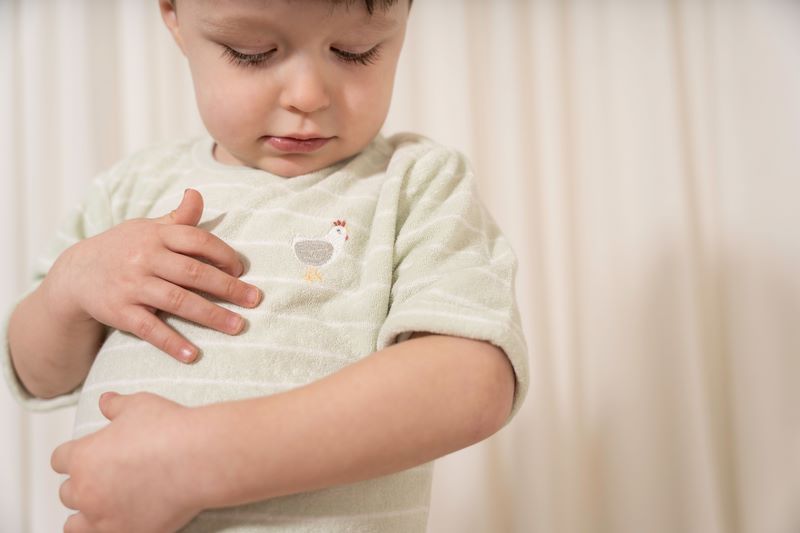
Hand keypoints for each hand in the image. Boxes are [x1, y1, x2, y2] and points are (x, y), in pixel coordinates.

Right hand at [43, 188, 260, 362]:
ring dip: (210, 315)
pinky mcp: (120, 312)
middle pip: (193, 272)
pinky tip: (192, 355)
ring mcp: (132, 286)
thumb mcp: (148, 229)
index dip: (223, 254)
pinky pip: (149, 329)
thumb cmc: (125, 248)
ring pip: (177, 301)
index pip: (197, 240)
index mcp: (156, 235)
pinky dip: (171, 342)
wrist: (76, 274)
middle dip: (227, 287)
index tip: (242, 270)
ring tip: (237, 326)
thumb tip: (196, 194)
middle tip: (255, 300)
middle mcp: (145, 258)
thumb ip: (178, 218)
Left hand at [52, 392, 203, 532]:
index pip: (59, 459)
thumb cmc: (170, 429)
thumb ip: (115, 405)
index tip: (88, 455)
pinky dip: (104, 529)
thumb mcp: (139, 405)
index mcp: (83, 456)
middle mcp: (86, 490)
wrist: (199, 458)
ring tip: (104, 505)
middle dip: (84, 484)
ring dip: (86, 513)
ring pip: (75, 523)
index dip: (74, 455)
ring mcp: (103, 516)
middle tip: (105, 477)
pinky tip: (117, 521)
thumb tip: (105, 401)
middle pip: (68, 492)